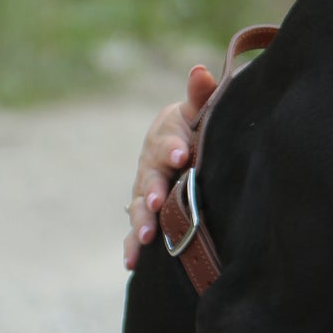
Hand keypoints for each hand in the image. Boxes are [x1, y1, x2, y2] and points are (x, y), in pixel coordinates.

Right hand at [123, 64, 218, 269]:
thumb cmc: (195, 127)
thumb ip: (201, 95)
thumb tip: (200, 71)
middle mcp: (150, 164)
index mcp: (165, 136)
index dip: (172, 146)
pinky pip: (135, 231)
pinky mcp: (145, 213)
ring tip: (147, 234)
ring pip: (140, 205)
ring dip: (142, 219)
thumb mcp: (198, 111)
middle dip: (154, 189)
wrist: (181, 147)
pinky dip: (132, 246)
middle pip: (149, 176)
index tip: (182, 154)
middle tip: (160, 201)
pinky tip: (131, 261)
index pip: (166, 139)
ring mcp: (145, 190)